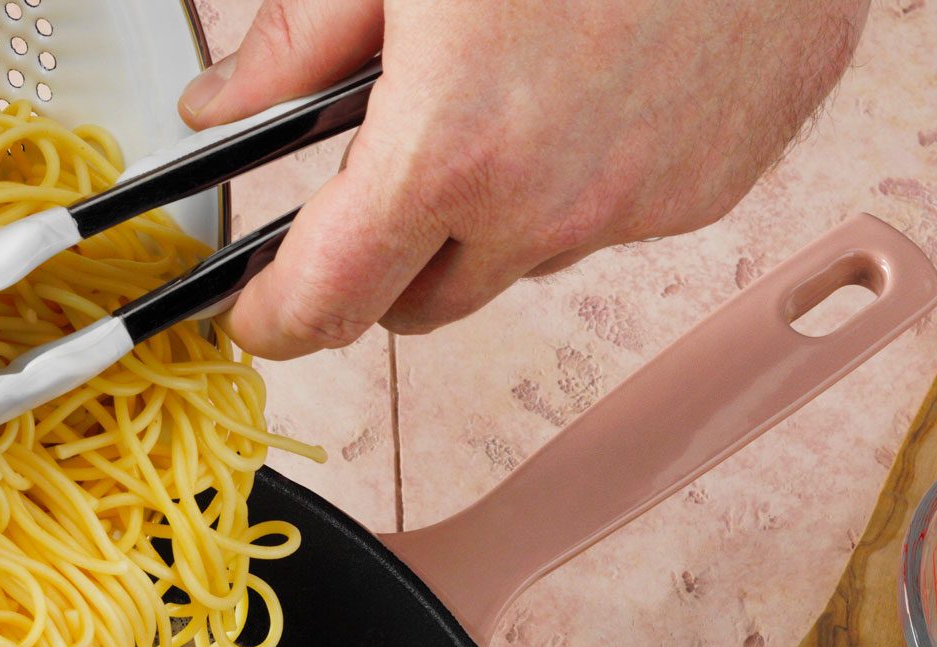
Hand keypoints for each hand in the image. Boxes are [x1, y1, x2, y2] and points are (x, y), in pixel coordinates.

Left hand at [182, 0, 869, 358]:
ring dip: (497, 209)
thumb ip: (303, 39)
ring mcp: (641, 207)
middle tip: (377, 178)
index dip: (274, 316)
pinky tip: (596, 80)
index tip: (257, 311)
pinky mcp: (711, 189)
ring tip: (510, 88)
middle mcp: (550, 207)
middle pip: (425, 303)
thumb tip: (225, 102)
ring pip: (526, 256)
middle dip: (385, 260)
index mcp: (452, 151)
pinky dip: (588, 172)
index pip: (327, 303)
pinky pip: (618, 216)